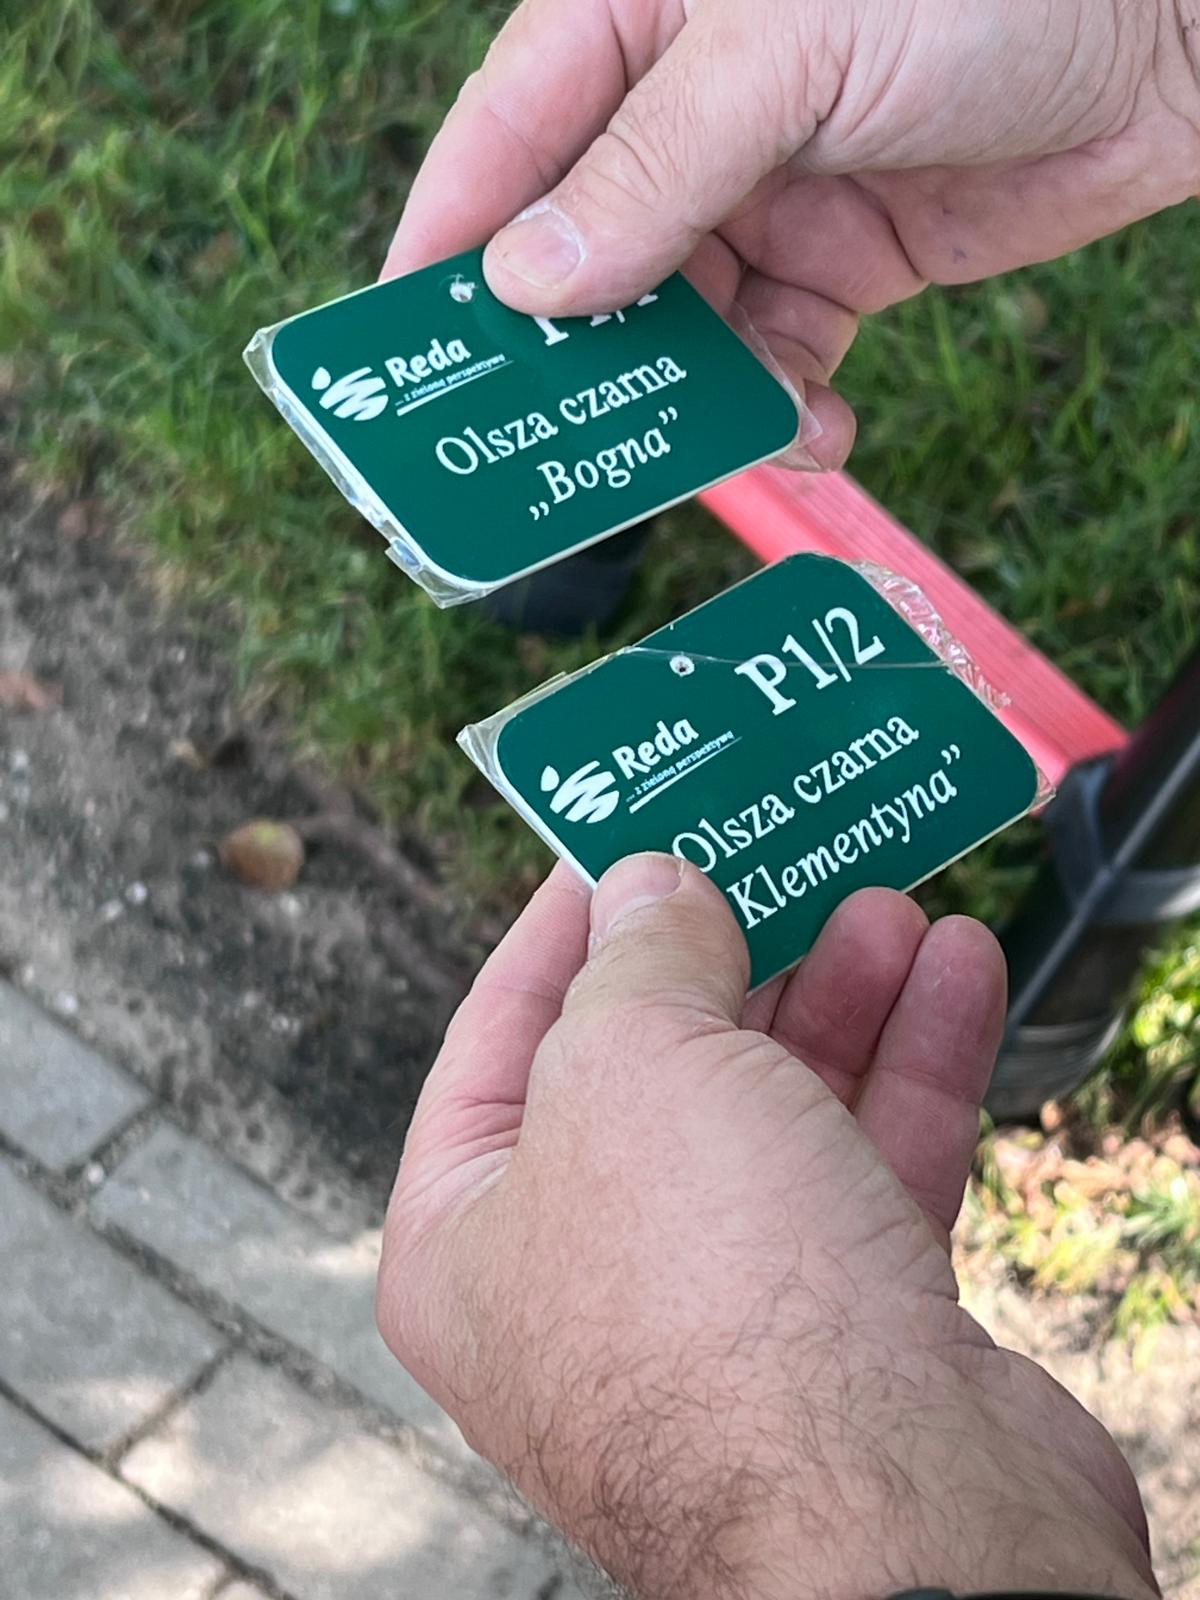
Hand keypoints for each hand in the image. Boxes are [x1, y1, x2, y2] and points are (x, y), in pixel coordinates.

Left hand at [378, 855, 1156, 1599]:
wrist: (898, 1516)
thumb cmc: (708, 1300)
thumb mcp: (631, 1065)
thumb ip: (637, 957)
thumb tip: (647, 885)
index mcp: (472, 1236)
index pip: (497, 1037)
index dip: (563, 924)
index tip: (626, 837)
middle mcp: (586, 1278)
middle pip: (655, 1068)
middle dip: (729, 954)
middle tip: (777, 855)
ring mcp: (722, 1305)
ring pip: (776, 1108)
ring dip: (837, 994)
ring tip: (885, 899)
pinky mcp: (847, 1321)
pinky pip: (869, 1160)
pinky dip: (912, 1061)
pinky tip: (955, 970)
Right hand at [382, 0, 1199, 467]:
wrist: (1170, 31)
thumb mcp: (787, 53)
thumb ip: (650, 170)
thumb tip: (524, 281)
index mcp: (639, 18)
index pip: (505, 138)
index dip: (448, 244)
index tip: (399, 350)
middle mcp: (686, 111)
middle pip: (583, 256)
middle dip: (575, 353)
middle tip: (549, 444)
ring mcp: (761, 194)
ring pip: (677, 329)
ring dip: (696, 399)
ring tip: (728, 440)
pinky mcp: (838, 265)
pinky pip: (773, 358)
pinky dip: (784, 406)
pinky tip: (818, 425)